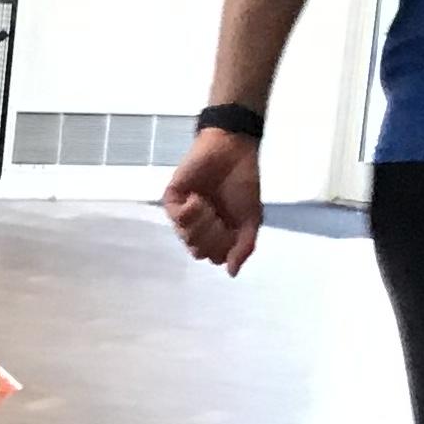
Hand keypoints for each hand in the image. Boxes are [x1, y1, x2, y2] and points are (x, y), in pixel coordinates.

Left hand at [163, 132, 262, 272]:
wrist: (233, 151)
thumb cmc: (243, 182)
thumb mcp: (252, 218)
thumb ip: (244, 246)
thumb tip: (232, 273)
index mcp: (218, 232)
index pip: (214, 257)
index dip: (225, 247)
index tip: (234, 228)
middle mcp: (198, 226)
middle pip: (199, 251)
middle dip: (214, 236)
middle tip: (221, 217)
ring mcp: (184, 213)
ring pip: (187, 237)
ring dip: (203, 222)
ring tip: (210, 205)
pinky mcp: (172, 198)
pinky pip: (177, 218)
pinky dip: (191, 211)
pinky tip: (199, 198)